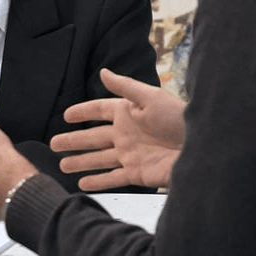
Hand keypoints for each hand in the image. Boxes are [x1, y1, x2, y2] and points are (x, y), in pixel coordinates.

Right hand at [50, 68, 184, 190]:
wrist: (201, 149)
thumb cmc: (179, 119)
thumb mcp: (150, 98)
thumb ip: (125, 87)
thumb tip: (103, 72)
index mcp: (127, 113)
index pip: (98, 110)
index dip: (83, 112)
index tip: (66, 116)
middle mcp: (125, 134)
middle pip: (93, 137)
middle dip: (73, 140)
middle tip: (54, 144)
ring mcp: (130, 155)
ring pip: (98, 159)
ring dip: (80, 162)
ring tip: (62, 165)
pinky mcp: (137, 174)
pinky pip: (112, 178)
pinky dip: (97, 181)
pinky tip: (82, 184)